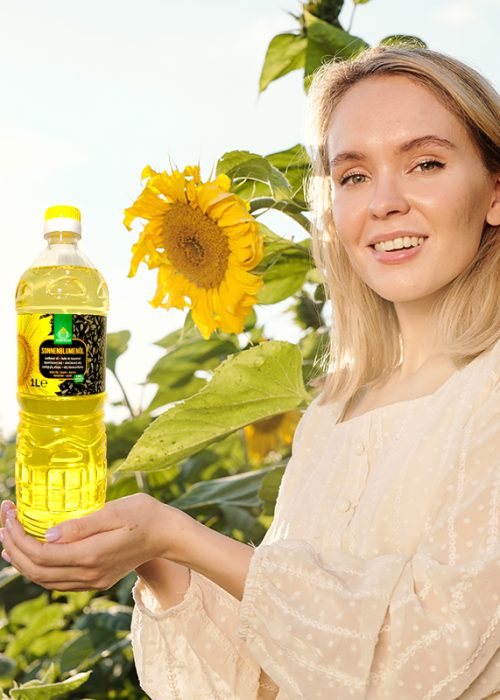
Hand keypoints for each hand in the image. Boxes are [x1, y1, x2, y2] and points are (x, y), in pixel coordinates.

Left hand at [0, 494, 182, 590]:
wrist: (168, 535)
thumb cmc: (144, 515)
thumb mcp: (114, 511)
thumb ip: (80, 525)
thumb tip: (47, 536)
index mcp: (91, 556)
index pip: (42, 554)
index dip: (19, 537)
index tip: (9, 515)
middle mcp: (90, 574)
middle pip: (37, 571)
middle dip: (13, 549)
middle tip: (3, 524)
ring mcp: (93, 581)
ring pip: (45, 580)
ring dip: (22, 562)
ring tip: (8, 539)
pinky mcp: (97, 580)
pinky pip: (58, 582)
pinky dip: (38, 569)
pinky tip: (33, 554)